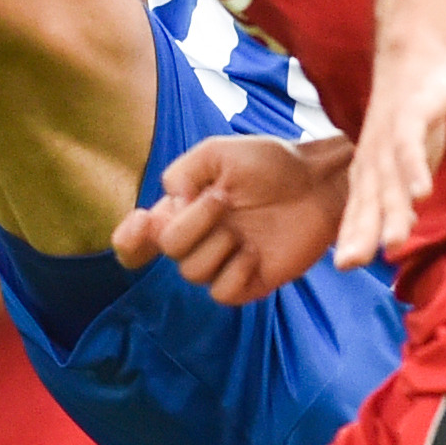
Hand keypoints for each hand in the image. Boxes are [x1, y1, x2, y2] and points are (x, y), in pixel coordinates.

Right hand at [113, 135, 350, 303]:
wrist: (317, 183)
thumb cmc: (269, 164)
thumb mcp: (218, 152)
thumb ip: (183, 172)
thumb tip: (169, 207)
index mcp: (184, 210)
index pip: (139, 238)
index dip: (128, 239)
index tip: (143, 222)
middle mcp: (199, 239)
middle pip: (169, 249)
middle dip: (193, 223)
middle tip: (224, 198)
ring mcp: (223, 262)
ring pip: (193, 272)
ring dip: (218, 245)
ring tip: (244, 226)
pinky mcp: (248, 283)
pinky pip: (222, 293)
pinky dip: (236, 271)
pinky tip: (255, 252)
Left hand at [334, 37, 445, 268]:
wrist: (412, 56)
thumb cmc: (408, 117)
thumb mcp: (401, 159)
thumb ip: (398, 192)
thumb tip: (400, 229)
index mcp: (370, 169)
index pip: (359, 208)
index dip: (352, 236)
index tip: (343, 266)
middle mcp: (375, 157)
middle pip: (370, 200)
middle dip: (362, 233)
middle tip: (351, 264)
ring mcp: (392, 137)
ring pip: (391, 180)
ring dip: (393, 211)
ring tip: (394, 243)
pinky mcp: (413, 117)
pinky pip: (413, 147)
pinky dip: (416, 169)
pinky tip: (422, 193)